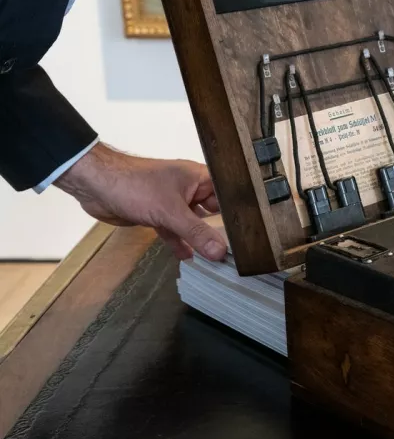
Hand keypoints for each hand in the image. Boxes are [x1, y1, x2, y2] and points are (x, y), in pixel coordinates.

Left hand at [55, 143, 227, 260]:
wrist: (94, 184)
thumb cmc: (135, 185)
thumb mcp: (170, 211)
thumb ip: (196, 233)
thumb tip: (220, 252)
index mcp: (199, 178)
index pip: (228, 196)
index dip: (241, 214)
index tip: (253, 236)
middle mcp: (190, 189)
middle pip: (213, 212)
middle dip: (222, 230)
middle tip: (239, 253)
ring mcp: (173, 202)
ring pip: (193, 223)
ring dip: (201, 240)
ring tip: (218, 260)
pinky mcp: (158, 214)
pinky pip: (175, 231)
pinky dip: (180, 243)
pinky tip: (190, 258)